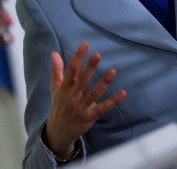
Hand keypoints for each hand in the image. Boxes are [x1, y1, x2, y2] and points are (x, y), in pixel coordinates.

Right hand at [45, 42, 125, 158]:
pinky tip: (123, 93)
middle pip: (82, 80)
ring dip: (104, 83)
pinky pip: (103, 108)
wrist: (58, 131)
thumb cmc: (59, 105)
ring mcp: (82, 107)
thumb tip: (53, 53)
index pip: (71, 69)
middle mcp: (72, 96)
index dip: (78, 56)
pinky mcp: (90, 116)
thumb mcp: (55, 88)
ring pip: (94, 93)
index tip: (85, 44)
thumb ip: (56, 70)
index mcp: (64, 88)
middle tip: (98, 54)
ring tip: (113, 71)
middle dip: (90, 67)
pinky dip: (113, 101)